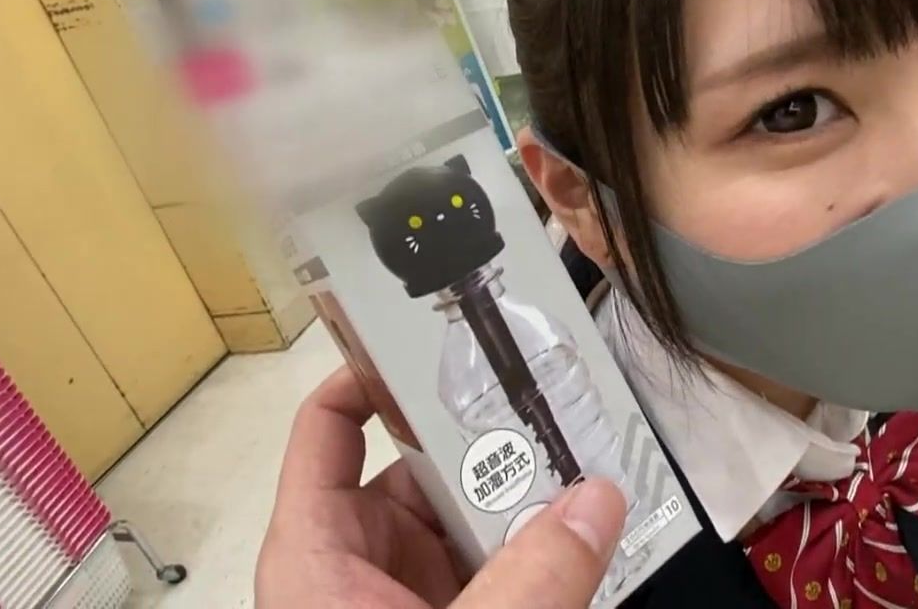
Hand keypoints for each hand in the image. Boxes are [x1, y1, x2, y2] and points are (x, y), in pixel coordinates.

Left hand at [255, 365, 627, 607]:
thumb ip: (535, 578)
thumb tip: (602, 494)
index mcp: (315, 554)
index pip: (326, 430)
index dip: (371, 372)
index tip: (442, 334)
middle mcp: (349, 567)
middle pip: (413, 472)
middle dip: (486, 444)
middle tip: (559, 405)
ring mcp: (394, 602)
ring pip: (457, 527)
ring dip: (518, 504)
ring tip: (587, 462)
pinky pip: (483, 576)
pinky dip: (527, 560)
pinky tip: (583, 540)